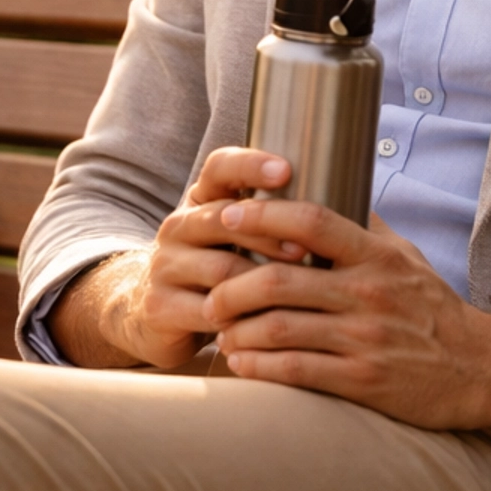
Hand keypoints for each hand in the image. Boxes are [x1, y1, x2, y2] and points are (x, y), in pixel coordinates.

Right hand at [64, 146, 307, 370]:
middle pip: (222, 218)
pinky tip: (266, 325)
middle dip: (267, 232)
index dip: (251, 165)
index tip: (286, 170)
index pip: (220, 168)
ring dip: (260, 282)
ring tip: (296, 293)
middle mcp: (178, 226)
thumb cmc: (215, 268)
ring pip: (220, 268)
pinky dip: (242, 319)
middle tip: (303, 249)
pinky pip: (207, 311)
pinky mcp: (159, 305)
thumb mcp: (234, 237)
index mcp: (200, 200)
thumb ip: (267, 218)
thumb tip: (334, 210)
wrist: (156, 314)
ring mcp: (164, 265)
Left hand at [204, 193, 490, 446]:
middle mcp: (369, 294)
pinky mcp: (362, 382)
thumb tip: (327, 185)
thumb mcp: (406, 257)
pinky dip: (258, 366)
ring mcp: (365, 340)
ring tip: (221, 328)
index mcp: (376, 257)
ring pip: (279, 328)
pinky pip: (294, 371)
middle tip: (211, 290)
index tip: (228, 214)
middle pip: (280, 279)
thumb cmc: (434, 310)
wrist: (481, 370)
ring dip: (238, 329)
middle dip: (232, 284)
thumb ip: (365, 228)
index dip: (262, 214)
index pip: (310, 221)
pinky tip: (241, 361)